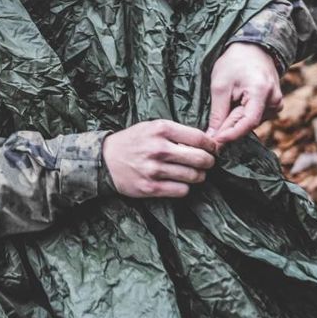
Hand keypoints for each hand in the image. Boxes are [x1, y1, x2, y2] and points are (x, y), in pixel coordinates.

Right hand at [101, 120, 216, 197]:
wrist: (104, 160)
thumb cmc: (131, 142)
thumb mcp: (151, 127)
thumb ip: (176, 132)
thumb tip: (206, 142)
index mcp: (160, 129)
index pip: (200, 138)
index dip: (212, 145)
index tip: (212, 149)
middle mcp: (158, 149)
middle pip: (201, 159)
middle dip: (208, 162)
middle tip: (206, 163)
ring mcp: (154, 169)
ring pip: (194, 176)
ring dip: (198, 176)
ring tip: (192, 173)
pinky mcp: (151, 187)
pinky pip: (182, 190)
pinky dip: (184, 187)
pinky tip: (177, 182)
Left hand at [207, 42, 282, 144]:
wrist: (253, 48)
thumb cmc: (234, 63)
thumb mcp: (220, 85)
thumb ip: (218, 112)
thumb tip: (212, 136)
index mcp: (261, 92)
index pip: (248, 122)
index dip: (231, 134)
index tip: (215, 141)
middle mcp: (274, 100)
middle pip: (249, 123)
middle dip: (228, 129)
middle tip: (210, 135)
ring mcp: (276, 103)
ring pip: (251, 122)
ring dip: (234, 121)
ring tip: (222, 111)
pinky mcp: (273, 104)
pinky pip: (255, 116)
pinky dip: (241, 116)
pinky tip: (232, 109)